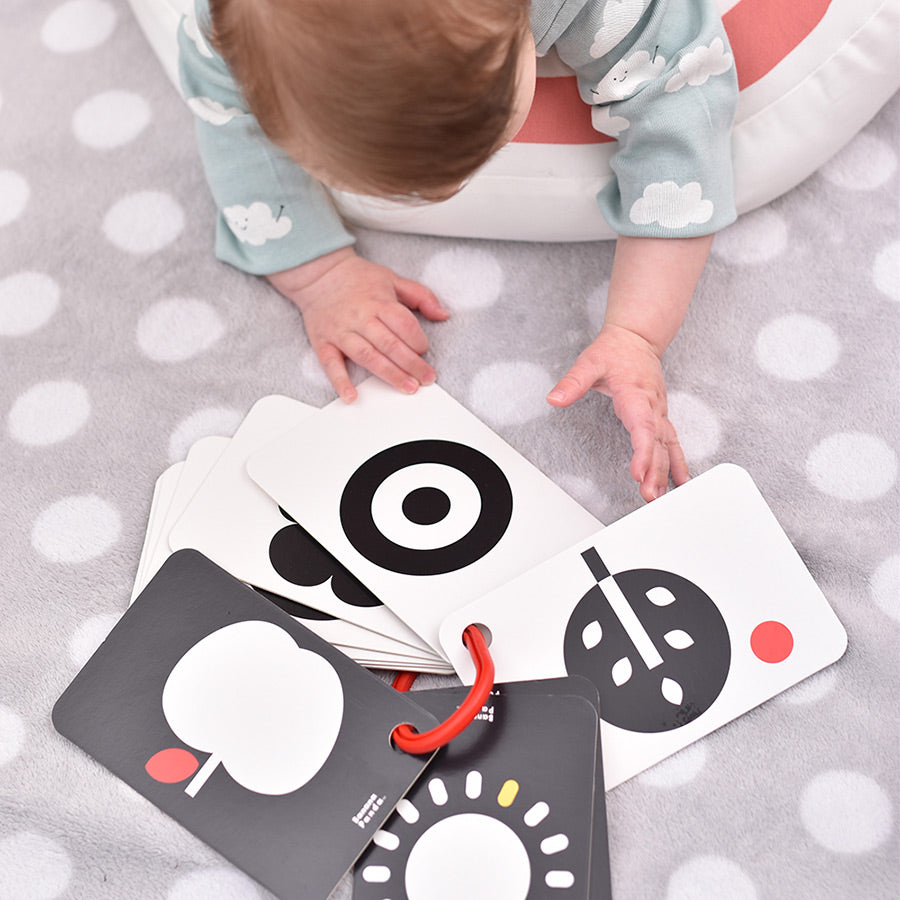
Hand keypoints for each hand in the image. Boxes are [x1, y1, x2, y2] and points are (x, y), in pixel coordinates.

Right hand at [267, 247, 448, 401]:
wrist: (319, 273)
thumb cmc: (358, 279)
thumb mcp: (393, 279)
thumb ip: (421, 296)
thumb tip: (443, 314)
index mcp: (379, 302)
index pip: (404, 324)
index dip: (418, 340)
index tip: (424, 350)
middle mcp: (361, 317)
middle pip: (390, 344)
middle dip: (411, 364)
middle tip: (426, 379)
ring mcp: (341, 332)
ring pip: (367, 357)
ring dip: (389, 374)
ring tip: (407, 388)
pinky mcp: (324, 342)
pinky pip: (331, 364)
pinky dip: (340, 381)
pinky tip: (351, 397)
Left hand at [547, 324, 688, 501]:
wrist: (636, 338)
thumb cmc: (615, 351)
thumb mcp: (589, 363)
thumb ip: (573, 382)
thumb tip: (555, 398)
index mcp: (637, 395)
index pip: (643, 428)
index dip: (643, 452)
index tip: (639, 473)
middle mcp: (653, 407)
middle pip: (658, 444)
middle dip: (656, 471)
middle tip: (650, 495)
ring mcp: (659, 413)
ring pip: (667, 446)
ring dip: (667, 472)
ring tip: (663, 497)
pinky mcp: (660, 417)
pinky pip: (672, 443)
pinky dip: (677, 463)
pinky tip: (681, 481)